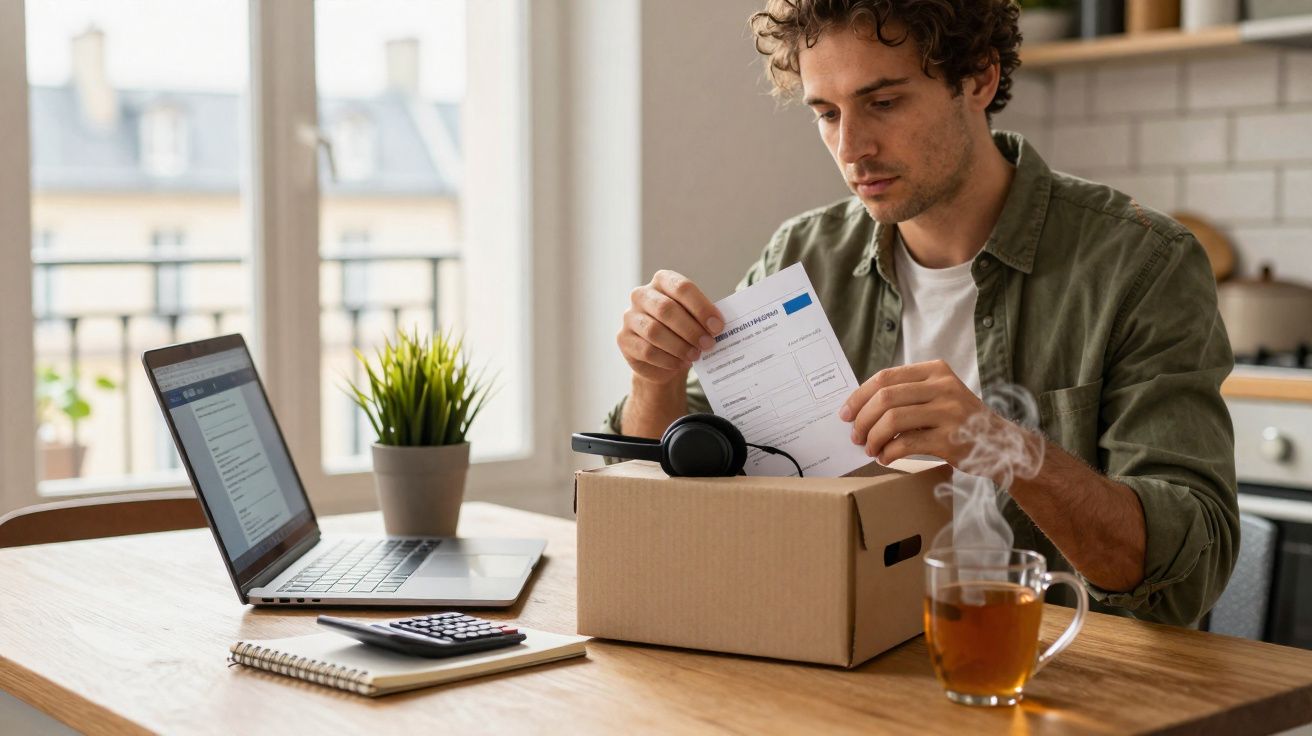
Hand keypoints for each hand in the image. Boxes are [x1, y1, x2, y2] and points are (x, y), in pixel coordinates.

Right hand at [617, 270, 724, 385]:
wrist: (662, 355)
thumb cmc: (683, 329)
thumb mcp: (695, 318)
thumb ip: (704, 318)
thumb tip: (718, 327)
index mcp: (662, 281)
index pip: (682, 287)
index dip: (701, 307)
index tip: (718, 326)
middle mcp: (642, 294)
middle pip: (666, 309)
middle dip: (691, 329)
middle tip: (708, 344)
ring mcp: (630, 316)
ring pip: (654, 332)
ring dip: (679, 346)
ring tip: (695, 355)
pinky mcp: (623, 339)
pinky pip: (646, 351)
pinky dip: (667, 359)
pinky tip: (680, 363)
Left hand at [837, 360, 990, 467]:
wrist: (1001, 444)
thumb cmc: (961, 421)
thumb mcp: (939, 394)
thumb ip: (907, 394)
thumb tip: (860, 407)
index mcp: (936, 371)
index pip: (886, 377)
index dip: (859, 396)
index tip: (845, 413)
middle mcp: (943, 387)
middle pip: (885, 398)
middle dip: (862, 419)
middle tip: (855, 436)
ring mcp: (949, 412)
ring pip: (892, 420)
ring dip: (873, 438)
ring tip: (870, 449)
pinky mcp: (950, 438)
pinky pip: (906, 443)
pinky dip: (889, 452)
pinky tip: (885, 457)